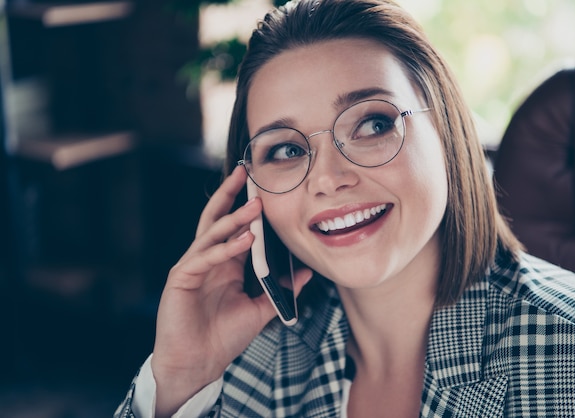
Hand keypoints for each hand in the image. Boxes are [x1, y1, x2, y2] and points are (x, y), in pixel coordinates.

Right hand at [151, 165, 311, 416]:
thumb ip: (280, 290)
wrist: (197, 364)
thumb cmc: (223, 337)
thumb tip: (306, 272)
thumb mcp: (260, 309)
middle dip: (230, 195)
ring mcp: (192, 267)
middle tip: (246, 173)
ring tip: (254, 205)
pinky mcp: (180, 279)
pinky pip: (204, 258)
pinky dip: (224, 248)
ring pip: (211, 234)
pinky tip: (244, 240)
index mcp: (224, 264)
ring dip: (233, 219)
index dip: (244, 206)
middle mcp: (206, 260)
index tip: (261, 188)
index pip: (233, 227)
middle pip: (216, 219)